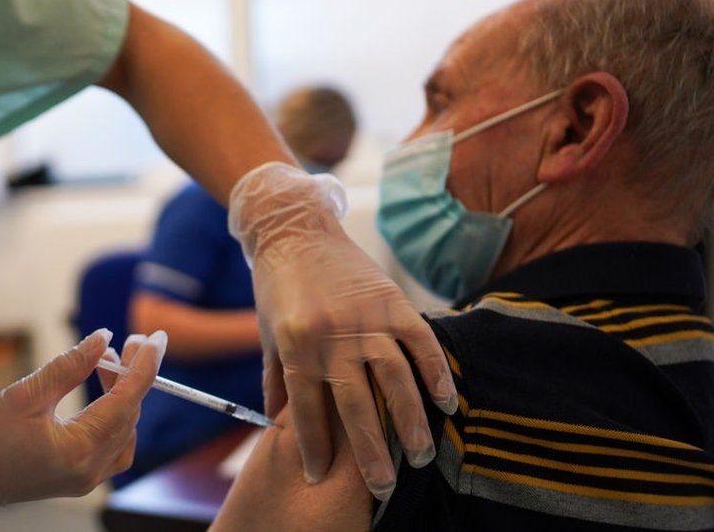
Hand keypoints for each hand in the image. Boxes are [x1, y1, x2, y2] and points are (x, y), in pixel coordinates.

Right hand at [0, 329, 166, 529]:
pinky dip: (116, 417)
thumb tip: (104, 339)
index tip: (156, 338)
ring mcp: (87, 478)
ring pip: (125, 431)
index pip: (126, 400)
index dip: (145, 366)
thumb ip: (70, 366)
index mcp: (78, 451)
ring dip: (124, 395)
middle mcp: (90, 470)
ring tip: (112, 363)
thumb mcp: (26, 394)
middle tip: (129, 342)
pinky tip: (107, 395)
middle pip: (128, 414)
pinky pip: (115, 447)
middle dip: (132, 375)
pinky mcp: (80, 478)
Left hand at [229, 162, 456, 501]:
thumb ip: (277, 381)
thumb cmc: (277, 286)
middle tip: (385, 485)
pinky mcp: (392, 299)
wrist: (295, 229)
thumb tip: (275, 428)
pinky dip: (436, 371)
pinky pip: (420, 341)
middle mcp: (331, 334)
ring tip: (422, 454)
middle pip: (355, 404)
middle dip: (371, 451)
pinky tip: (445, 401)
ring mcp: (365, 316)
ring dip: (410, 420)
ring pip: (395, 378)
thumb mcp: (269, 335)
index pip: (307, 408)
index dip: (315, 447)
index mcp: (296, 345)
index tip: (321, 477)